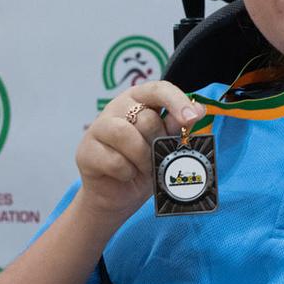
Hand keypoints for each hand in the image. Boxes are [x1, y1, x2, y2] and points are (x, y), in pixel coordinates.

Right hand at [73, 81, 200, 223]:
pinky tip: (127, 175)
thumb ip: (178, 126)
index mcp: (140, 99)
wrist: (119, 194)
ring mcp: (98, 128)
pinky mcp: (85, 151)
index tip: (191, 119)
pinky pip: (114, 160)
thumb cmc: (146, 163)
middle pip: (146, 118)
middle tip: (159, 156)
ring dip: (143, 157)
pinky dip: (127, 172)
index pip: (159, 89)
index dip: (176, 101)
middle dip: (159, 142)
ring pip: (126, 135)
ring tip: (145, 167)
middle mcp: (117, 108)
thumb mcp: (167, 144)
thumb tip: (198, 110)